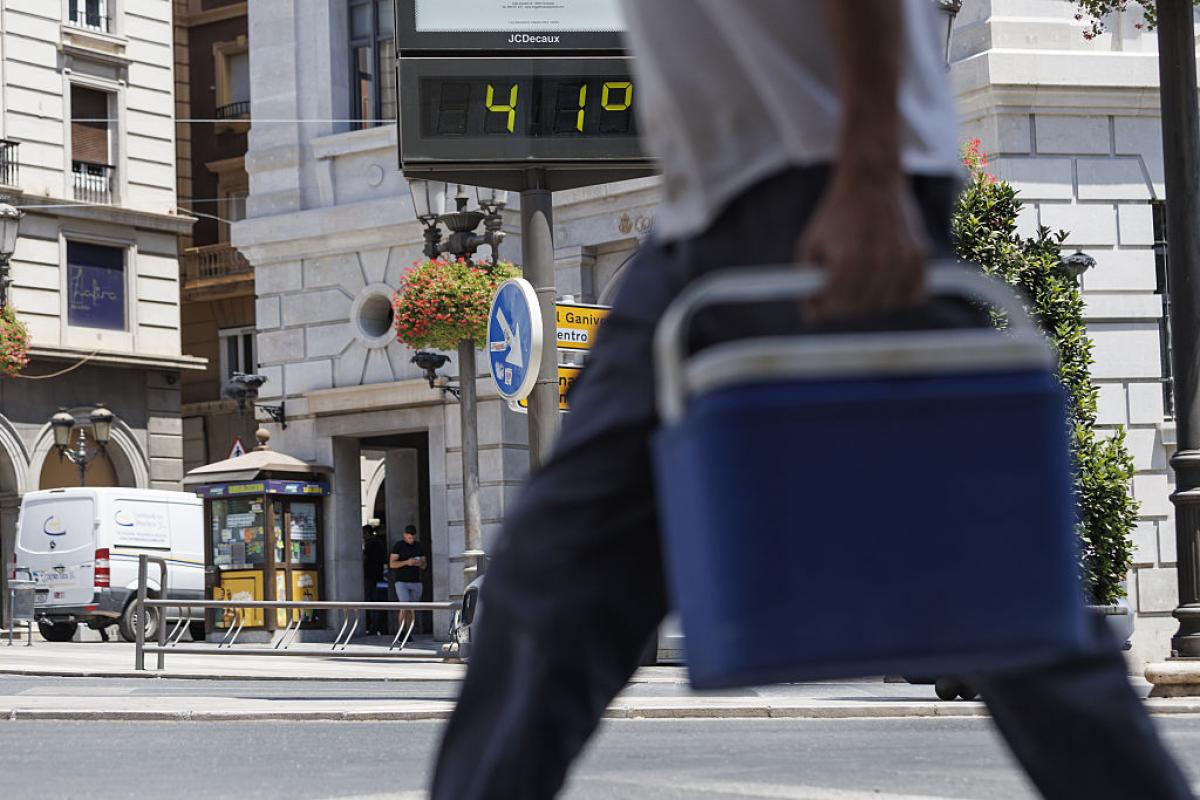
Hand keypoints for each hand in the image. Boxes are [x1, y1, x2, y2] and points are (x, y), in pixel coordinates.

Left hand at [798, 173, 928, 320]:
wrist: (871, 182)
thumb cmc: (836, 215)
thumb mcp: (809, 244)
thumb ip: (806, 280)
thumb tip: (812, 314)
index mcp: (848, 260)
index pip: (836, 306)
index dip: (823, 307)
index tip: (819, 300)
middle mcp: (878, 262)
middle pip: (859, 308)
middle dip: (842, 304)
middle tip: (836, 289)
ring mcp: (902, 260)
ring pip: (885, 304)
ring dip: (870, 300)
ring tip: (859, 280)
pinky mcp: (920, 256)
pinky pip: (914, 295)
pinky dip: (899, 295)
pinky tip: (884, 283)